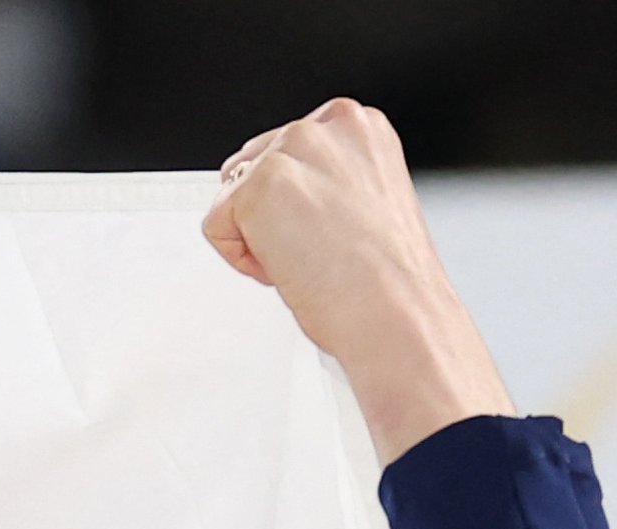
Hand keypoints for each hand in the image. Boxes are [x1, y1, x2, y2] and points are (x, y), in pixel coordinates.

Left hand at [201, 99, 514, 462]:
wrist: (399, 315)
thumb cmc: (391, 280)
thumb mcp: (366, 202)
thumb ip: (326, 181)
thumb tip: (286, 192)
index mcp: (359, 126)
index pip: (286, 153)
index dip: (296, 207)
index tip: (325, 233)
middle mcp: (326, 126)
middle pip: (252, 169)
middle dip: (272, 218)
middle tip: (319, 252)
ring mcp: (291, 151)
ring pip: (233, 196)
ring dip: (259, 237)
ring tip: (310, 258)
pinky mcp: (259, 186)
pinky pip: (216, 226)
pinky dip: (242, 260)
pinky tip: (290, 267)